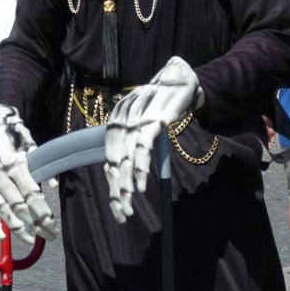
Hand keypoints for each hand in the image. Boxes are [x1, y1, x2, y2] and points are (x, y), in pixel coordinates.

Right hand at [0, 103, 57, 243]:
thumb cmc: (15, 134)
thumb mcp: (32, 144)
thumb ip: (42, 165)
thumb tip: (54, 186)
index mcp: (14, 163)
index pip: (30, 194)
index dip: (42, 212)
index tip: (52, 225)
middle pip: (18, 205)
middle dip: (34, 223)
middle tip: (48, 235)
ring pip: (2, 209)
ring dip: (16, 227)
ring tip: (30, 239)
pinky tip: (2, 235)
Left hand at [104, 56, 201, 222]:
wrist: (179, 78)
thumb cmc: (161, 102)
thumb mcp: (143, 121)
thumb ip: (134, 139)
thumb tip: (129, 168)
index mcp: (116, 120)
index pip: (110, 157)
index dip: (112, 182)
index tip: (117, 205)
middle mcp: (122, 119)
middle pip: (115, 160)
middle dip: (117, 188)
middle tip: (122, 212)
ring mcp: (137, 119)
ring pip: (127, 157)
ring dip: (126, 183)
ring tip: (127, 204)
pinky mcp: (153, 120)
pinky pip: (143, 148)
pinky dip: (141, 167)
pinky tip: (141, 185)